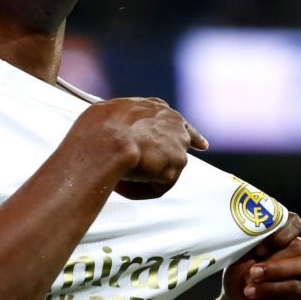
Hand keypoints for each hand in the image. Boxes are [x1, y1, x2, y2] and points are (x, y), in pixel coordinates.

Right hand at [70, 97, 207, 199]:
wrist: (105, 141)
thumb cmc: (100, 126)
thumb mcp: (108, 111)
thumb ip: (122, 120)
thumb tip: (116, 131)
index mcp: (158, 109)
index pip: (177, 122)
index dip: (188, 135)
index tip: (200, 145)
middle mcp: (174, 124)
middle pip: (178, 147)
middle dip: (166, 162)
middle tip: (148, 172)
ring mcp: (177, 146)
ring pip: (161, 171)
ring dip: (140, 178)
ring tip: (115, 175)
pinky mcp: (174, 169)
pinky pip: (155, 188)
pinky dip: (138, 190)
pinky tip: (121, 185)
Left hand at [217, 212, 300, 299]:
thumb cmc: (238, 280)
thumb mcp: (240, 256)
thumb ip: (253, 240)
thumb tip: (261, 227)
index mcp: (283, 238)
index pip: (294, 223)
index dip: (281, 231)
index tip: (260, 247)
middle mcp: (298, 253)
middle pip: (299, 245)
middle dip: (273, 258)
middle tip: (252, 270)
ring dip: (276, 271)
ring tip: (253, 279)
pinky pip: (298, 286)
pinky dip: (275, 288)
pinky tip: (255, 292)